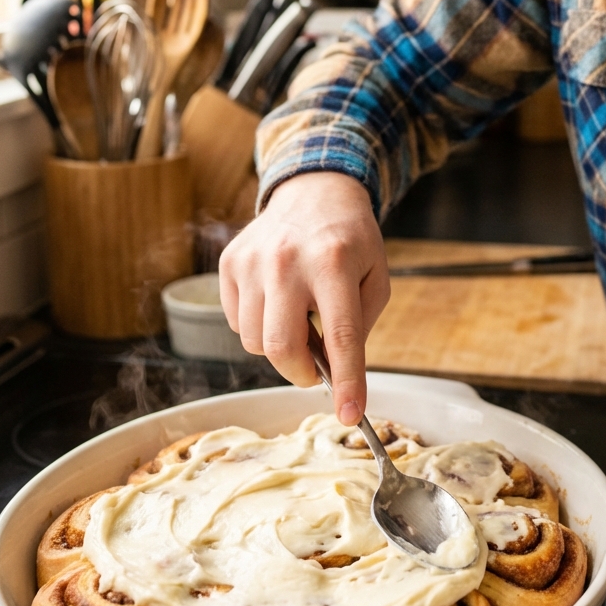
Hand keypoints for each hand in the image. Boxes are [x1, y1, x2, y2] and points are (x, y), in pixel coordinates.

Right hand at [218, 171, 389, 424]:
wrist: (314, 191)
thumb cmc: (350, 241)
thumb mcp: (375, 279)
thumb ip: (358, 328)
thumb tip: (331, 373)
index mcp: (334, 263)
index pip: (340, 336)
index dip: (346, 382)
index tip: (350, 414)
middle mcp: (288, 261)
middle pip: (281, 347)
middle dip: (301, 374)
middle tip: (316, 370)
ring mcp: (253, 261)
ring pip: (252, 341)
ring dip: (278, 347)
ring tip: (298, 320)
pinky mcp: (230, 263)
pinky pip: (235, 322)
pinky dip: (257, 326)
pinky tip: (276, 301)